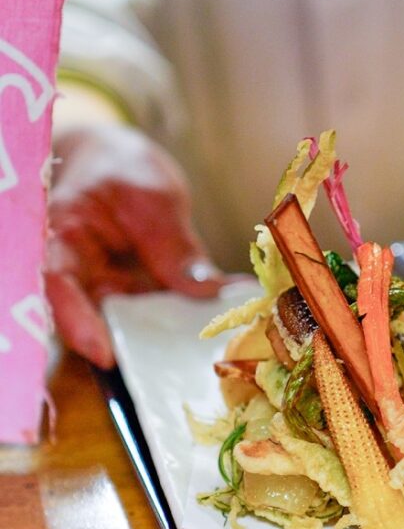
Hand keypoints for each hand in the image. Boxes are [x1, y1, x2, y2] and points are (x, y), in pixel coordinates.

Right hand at [46, 123, 226, 368]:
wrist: (117, 161)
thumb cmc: (122, 168)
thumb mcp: (155, 199)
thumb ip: (176, 246)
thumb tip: (209, 292)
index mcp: (64, 239)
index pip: (58, 285)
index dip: (76, 323)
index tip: (104, 354)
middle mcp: (78, 275)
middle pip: (93, 321)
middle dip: (133, 347)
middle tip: (173, 367)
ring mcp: (105, 290)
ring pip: (128, 327)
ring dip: (163, 340)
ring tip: (203, 347)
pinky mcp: (130, 297)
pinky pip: (153, 317)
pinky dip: (182, 322)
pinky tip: (218, 322)